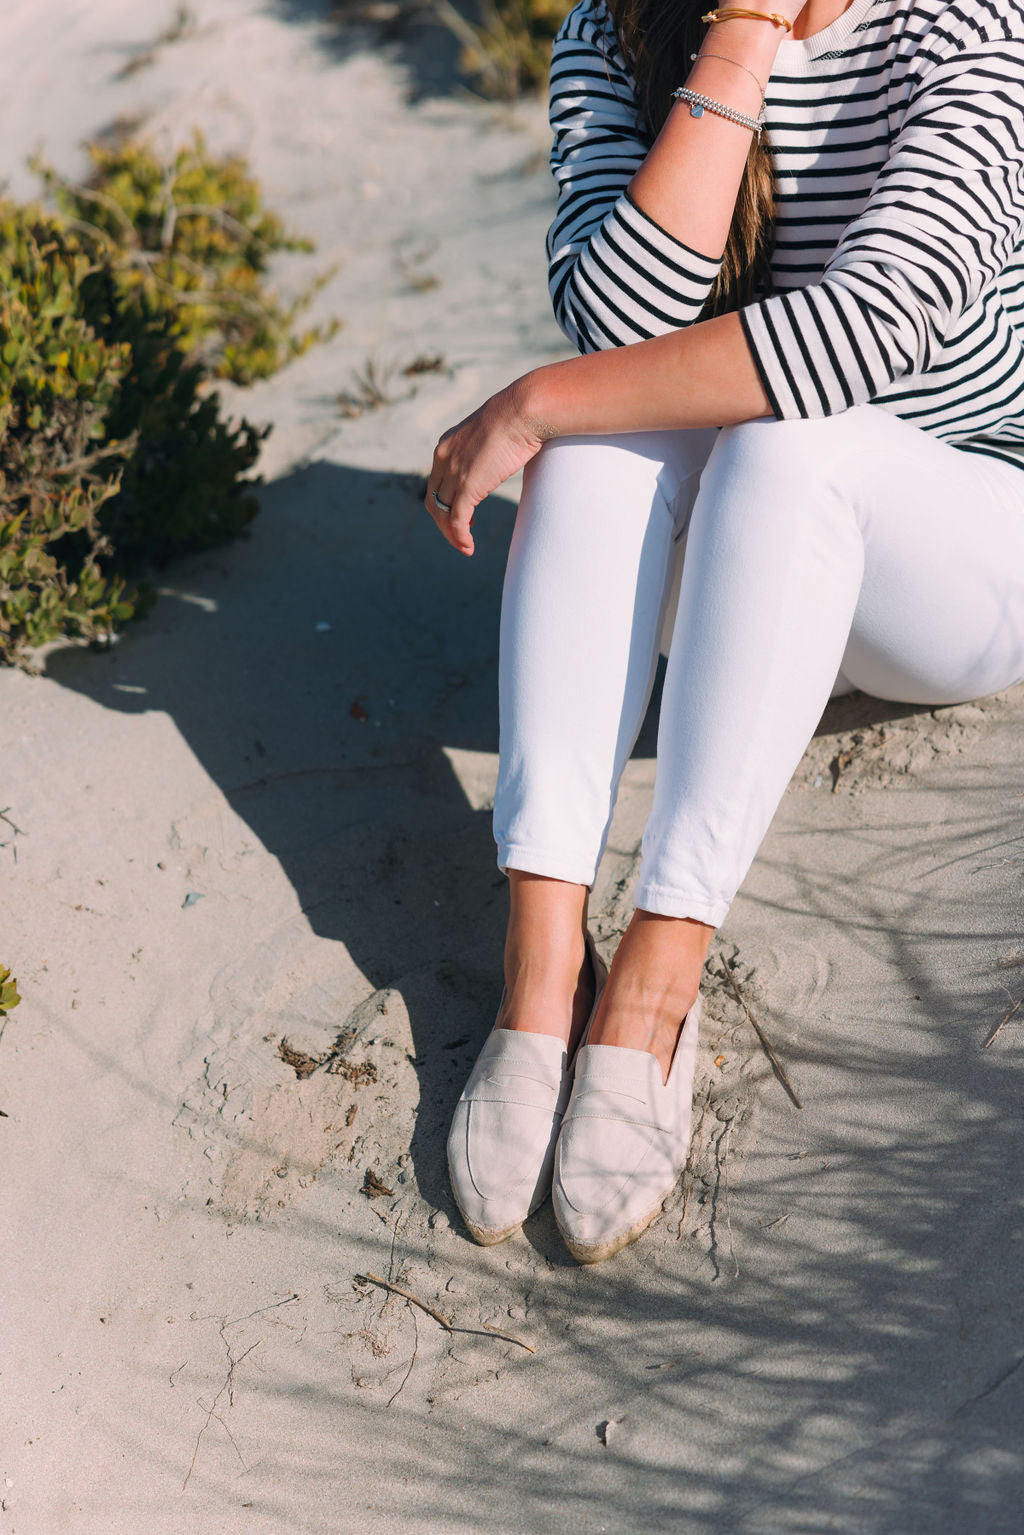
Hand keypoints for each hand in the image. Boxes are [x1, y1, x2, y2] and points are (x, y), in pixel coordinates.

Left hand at [425, 379, 549, 556]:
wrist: (524, 410)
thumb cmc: (520, 416)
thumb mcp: (495, 432)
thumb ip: (490, 447)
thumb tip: (505, 454)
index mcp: (447, 445)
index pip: (436, 481)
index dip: (445, 502)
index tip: (464, 515)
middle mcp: (443, 458)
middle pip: (434, 500)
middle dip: (444, 523)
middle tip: (460, 537)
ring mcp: (453, 472)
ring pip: (441, 514)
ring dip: (450, 535)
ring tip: (464, 547)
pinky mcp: (467, 486)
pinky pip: (457, 521)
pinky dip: (459, 538)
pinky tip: (468, 547)